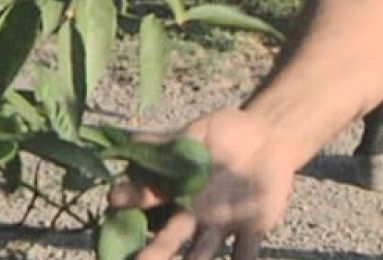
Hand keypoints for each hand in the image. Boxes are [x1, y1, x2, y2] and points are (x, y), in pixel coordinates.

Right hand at [107, 108, 299, 258]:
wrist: (267, 138)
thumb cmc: (225, 134)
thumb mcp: (197, 133)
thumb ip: (169, 140)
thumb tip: (131, 141)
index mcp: (178, 191)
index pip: (148, 199)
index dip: (131, 199)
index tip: (114, 199)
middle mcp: (194, 216)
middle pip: (169, 240)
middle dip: (153, 254)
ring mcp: (221, 225)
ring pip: (201, 255)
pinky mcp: (252, 229)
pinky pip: (246, 253)